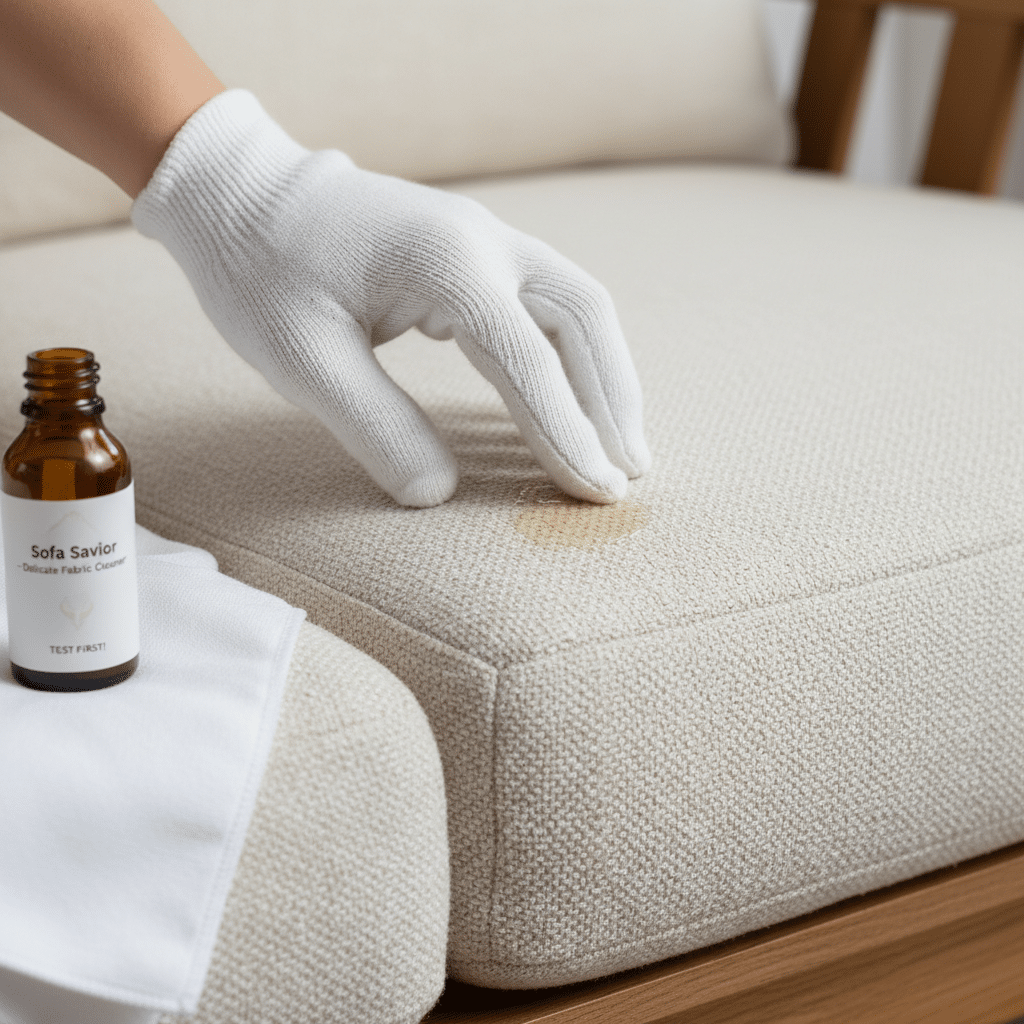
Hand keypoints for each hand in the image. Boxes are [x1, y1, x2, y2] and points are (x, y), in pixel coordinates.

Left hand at [132, 90, 648, 506]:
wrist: (241, 193)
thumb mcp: (301, 358)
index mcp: (446, 264)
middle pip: (585, 319)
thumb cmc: (261, 270)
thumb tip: (437, 495)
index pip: (530, 361)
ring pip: (578, 307)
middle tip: (627, 475)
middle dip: (614, 401)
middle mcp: (485, 242)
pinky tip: (575, 401)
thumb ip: (374, 425)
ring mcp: (485, 240)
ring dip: (606, 377)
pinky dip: (573, 358)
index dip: (568, 433)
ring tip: (620, 446)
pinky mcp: (474, 253)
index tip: (595, 493)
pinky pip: (546, 304)